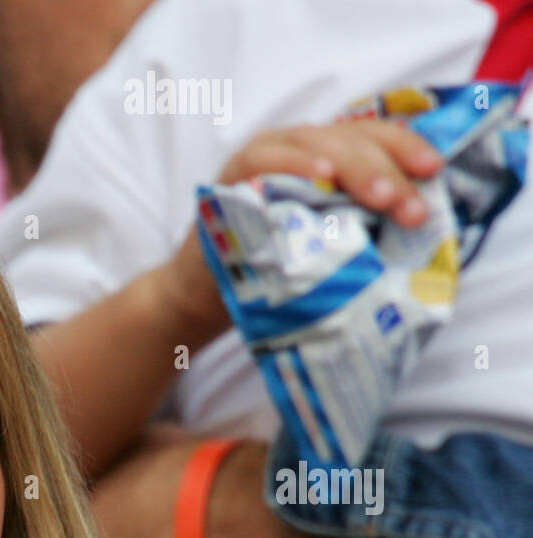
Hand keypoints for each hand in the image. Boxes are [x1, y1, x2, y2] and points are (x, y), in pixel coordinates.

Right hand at [161, 117, 445, 352]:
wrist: (205, 300)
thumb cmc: (272, 273)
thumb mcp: (326, 243)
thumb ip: (360, 221)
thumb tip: (420, 222)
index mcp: (324, 157)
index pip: (373, 137)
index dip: (406, 148)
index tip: (433, 173)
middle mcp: (295, 148)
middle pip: (351, 137)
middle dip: (387, 170)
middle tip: (410, 206)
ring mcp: (261, 159)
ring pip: (315, 141)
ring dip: (352, 167)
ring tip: (380, 196)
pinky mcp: (229, 179)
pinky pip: (264, 160)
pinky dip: (295, 164)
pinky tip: (322, 175)